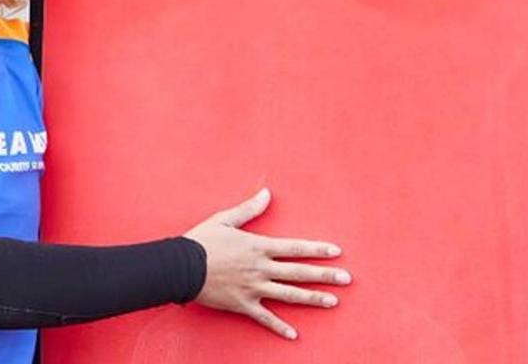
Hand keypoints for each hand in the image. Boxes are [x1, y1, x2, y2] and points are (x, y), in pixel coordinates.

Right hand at [183, 188, 350, 340]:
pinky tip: (294, 335)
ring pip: (289, 295)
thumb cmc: (201, 240)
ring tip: (333, 301)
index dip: (316, 249)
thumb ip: (249, 208)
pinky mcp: (243, 304)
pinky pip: (265, 318)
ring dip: (312, 298)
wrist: (180, 266)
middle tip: (347, 279)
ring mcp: (253, 289)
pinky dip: (279, 327)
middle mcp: (260, 269)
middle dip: (325, 275)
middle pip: (299, 272)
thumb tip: (267, 193)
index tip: (336, 251)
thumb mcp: (224, 219)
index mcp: (258, 247)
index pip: (294, 248)